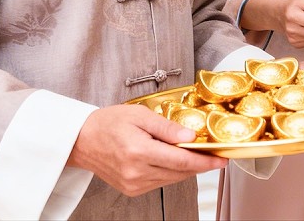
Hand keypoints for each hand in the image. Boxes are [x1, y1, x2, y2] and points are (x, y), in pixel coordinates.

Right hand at [67, 104, 226, 196]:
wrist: (82, 140)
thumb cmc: (108, 123)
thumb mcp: (140, 115)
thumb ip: (167, 127)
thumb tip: (191, 136)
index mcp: (139, 152)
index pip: (182, 161)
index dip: (206, 161)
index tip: (222, 159)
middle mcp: (136, 172)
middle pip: (181, 172)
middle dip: (200, 163)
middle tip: (214, 154)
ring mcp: (133, 183)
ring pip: (172, 178)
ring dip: (186, 168)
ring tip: (194, 153)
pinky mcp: (131, 189)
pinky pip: (161, 182)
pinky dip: (172, 172)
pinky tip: (173, 160)